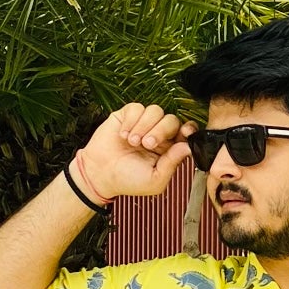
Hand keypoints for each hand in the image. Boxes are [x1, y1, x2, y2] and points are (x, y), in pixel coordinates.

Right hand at [73, 102, 195, 201]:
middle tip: (147, 144)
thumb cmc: (127, 180)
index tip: (186, 132)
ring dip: (144, 126)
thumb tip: (188, 147)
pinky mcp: (128, 116)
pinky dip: (131, 121)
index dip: (189, 130)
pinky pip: (137, 108)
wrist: (100, 174)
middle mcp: (158, 135)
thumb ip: (172, 163)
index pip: (185, 133)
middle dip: (161, 131)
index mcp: (169, 150)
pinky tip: (123, 135)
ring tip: (133, 142)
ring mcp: (143, 124)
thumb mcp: (155, 180)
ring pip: (155, 111)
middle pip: (171, 120)